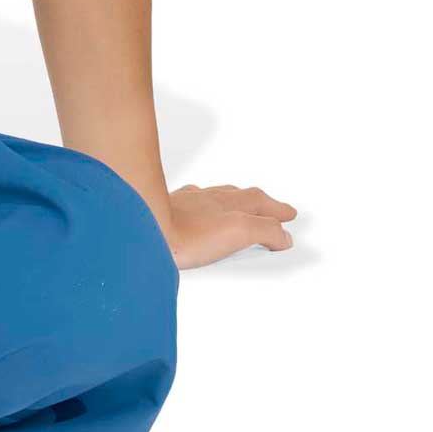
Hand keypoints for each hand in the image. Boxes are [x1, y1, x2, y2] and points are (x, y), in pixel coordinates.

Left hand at [164, 182, 297, 268]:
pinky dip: (202, 208)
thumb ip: (265, 230)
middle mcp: (208, 198)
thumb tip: (283, 234)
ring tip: (238, 210)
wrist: (144, 229)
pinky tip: (196, 214)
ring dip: (231, 203)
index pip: (260, 201)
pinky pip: (190, 206)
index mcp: (229, 202)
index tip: (288, 214)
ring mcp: (186, 204)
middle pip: (240, 196)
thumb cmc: (184, 233)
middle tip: (271, 210)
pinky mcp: (167, 212)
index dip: (276, 210)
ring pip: (214, 198)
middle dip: (258, 204)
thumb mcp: (238, 231)